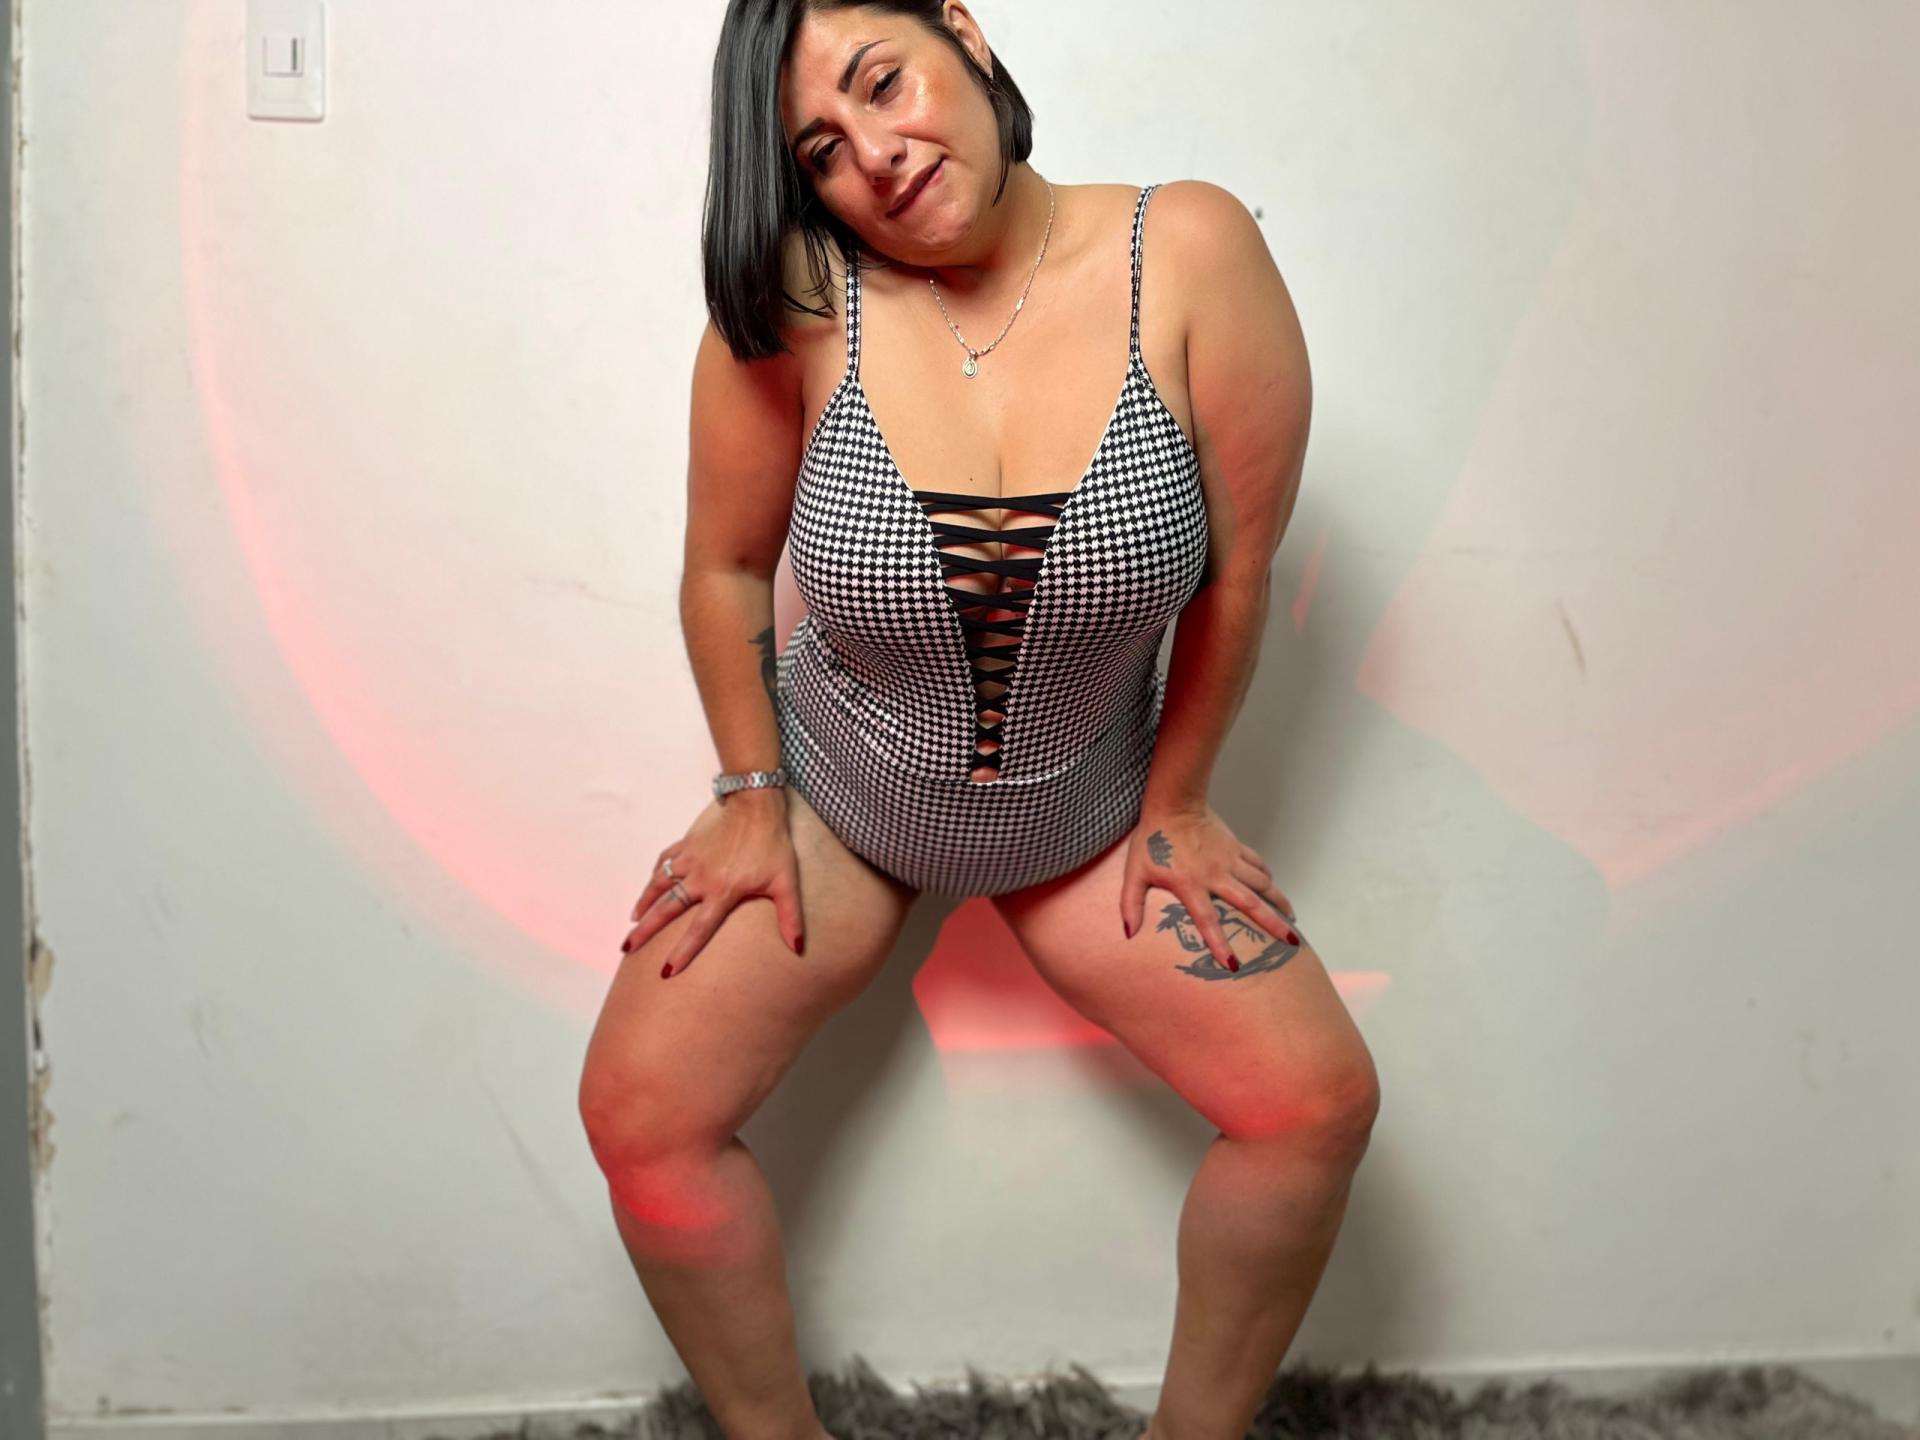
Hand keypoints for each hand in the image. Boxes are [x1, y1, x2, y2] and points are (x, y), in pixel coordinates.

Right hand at [622, 793, 805, 977]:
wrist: (755, 806)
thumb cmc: (772, 844)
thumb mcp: (786, 882)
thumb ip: (791, 917)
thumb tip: (798, 948)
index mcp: (722, 892)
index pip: (698, 930)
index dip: (682, 952)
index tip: (666, 970)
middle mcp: (700, 879)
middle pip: (666, 910)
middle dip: (646, 930)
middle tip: (627, 947)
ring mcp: (690, 860)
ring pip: (658, 885)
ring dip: (644, 903)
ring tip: (632, 921)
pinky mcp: (686, 845)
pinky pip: (664, 862)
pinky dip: (654, 875)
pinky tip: (649, 885)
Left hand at [1119, 803, 1298, 971]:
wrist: (1173, 803)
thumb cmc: (1152, 839)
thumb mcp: (1135, 873)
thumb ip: (1130, 904)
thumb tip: (1128, 932)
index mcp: (1191, 885)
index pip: (1208, 920)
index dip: (1220, 943)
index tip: (1233, 965)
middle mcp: (1216, 875)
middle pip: (1250, 904)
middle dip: (1272, 925)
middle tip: (1290, 943)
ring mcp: (1229, 860)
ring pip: (1261, 883)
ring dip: (1278, 901)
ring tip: (1291, 919)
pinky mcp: (1235, 846)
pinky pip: (1257, 863)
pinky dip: (1267, 875)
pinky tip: (1272, 885)